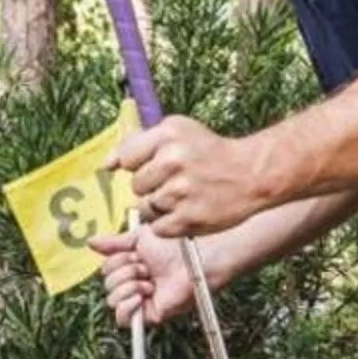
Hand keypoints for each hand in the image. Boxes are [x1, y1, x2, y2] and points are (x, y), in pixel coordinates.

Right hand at [93, 227, 197, 326]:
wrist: (191, 260)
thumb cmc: (173, 248)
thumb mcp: (138, 238)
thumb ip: (113, 243)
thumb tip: (89, 242)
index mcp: (129, 269)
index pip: (106, 271)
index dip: (118, 261)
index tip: (137, 254)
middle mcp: (133, 286)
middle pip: (107, 285)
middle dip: (124, 273)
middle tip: (145, 268)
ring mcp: (140, 302)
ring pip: (112, 301)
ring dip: (128, 286)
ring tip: (148, 281)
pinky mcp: (148, 315)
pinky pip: (123, 318)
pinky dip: (127, 305)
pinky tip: (141, 295)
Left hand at [114, 116, 274, 237]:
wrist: (250, 174)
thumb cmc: (209, 152)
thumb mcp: (177, 131)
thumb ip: (138, 143)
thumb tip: (106, 165)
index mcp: (168, 135)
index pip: (126, 158)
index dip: (139, 165)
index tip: (157, 165)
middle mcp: (172, 161)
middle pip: (135, 185)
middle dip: (151, 186)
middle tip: (177, 181)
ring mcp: (180, 191)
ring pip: (145, 207)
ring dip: (160, 206)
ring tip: (184, 196)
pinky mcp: (188, 218)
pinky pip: (157, 227)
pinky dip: (168, 224)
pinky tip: (186, 211)